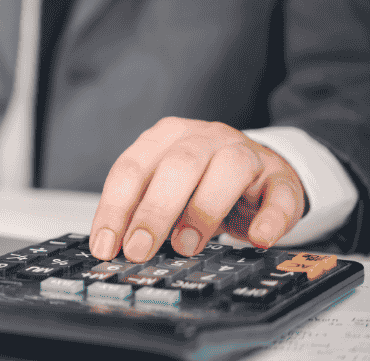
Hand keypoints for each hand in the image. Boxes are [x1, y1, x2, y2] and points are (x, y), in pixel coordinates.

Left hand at [89, 117, 305, 261]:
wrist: (258, 172)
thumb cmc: (202, 183)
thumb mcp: (165, 189)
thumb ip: (140, 210)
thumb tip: (112, 247)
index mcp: (165, 137)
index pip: (131, 168)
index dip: (115, 208)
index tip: (105, 246)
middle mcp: (203, 137)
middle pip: (176, 166)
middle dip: (153, 211)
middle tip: (138, 250)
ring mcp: (246, 153)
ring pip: (228, 169)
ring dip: (203, 211)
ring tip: (185, 247)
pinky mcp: (281, 177)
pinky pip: (279, 193)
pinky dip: (271, 217)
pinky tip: (259, 238)